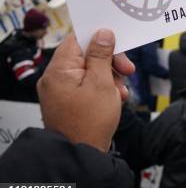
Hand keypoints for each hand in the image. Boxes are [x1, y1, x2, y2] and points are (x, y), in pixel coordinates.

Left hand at [37, 29, 134, 151]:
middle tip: (127, 69)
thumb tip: (102, 33)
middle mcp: (55, 77)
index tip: (118, 42)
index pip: (77, 38)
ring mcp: (60, 89)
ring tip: (121, 90)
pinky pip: (86, 84)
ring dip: (109, 75)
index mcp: (59, 69)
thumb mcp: (102, 83)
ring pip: (89, 69)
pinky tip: (115, 97)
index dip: (99, 37)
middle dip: (109, 60)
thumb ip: (101, 55)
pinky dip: (102, 86)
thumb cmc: (90, 122)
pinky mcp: (67, 100)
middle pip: (85, 54)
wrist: (81, 154)